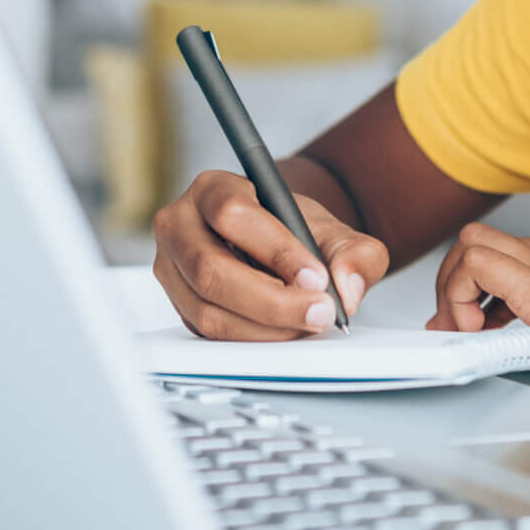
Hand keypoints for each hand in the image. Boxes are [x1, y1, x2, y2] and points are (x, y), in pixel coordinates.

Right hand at [153, 170, 389, 340]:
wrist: (278, 247)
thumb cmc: (294, 231)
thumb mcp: (335, 231)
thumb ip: (356, 253)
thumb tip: (348, 287)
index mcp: (212, 189)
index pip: (232, 214)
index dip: (275, 249)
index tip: (316, 276)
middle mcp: (180, 226)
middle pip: (211, 270)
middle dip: (272, 301)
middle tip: (319, 312)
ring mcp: (173, 270)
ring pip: (208, 311)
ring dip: (265, 327)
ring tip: (307, 323)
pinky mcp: (180, 306)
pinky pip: (209, 333)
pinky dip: (252, 339)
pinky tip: (285, 331)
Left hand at [429, 223, 529, 417]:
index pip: (511, 254)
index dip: (479, 286)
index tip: (475, 324)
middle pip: (483, 239)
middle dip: (455, 280)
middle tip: (459, 325)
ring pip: (475, 242)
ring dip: (454, 287)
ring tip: (466, 329)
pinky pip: (479, 265)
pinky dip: (461, 296)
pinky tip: (476, 331)